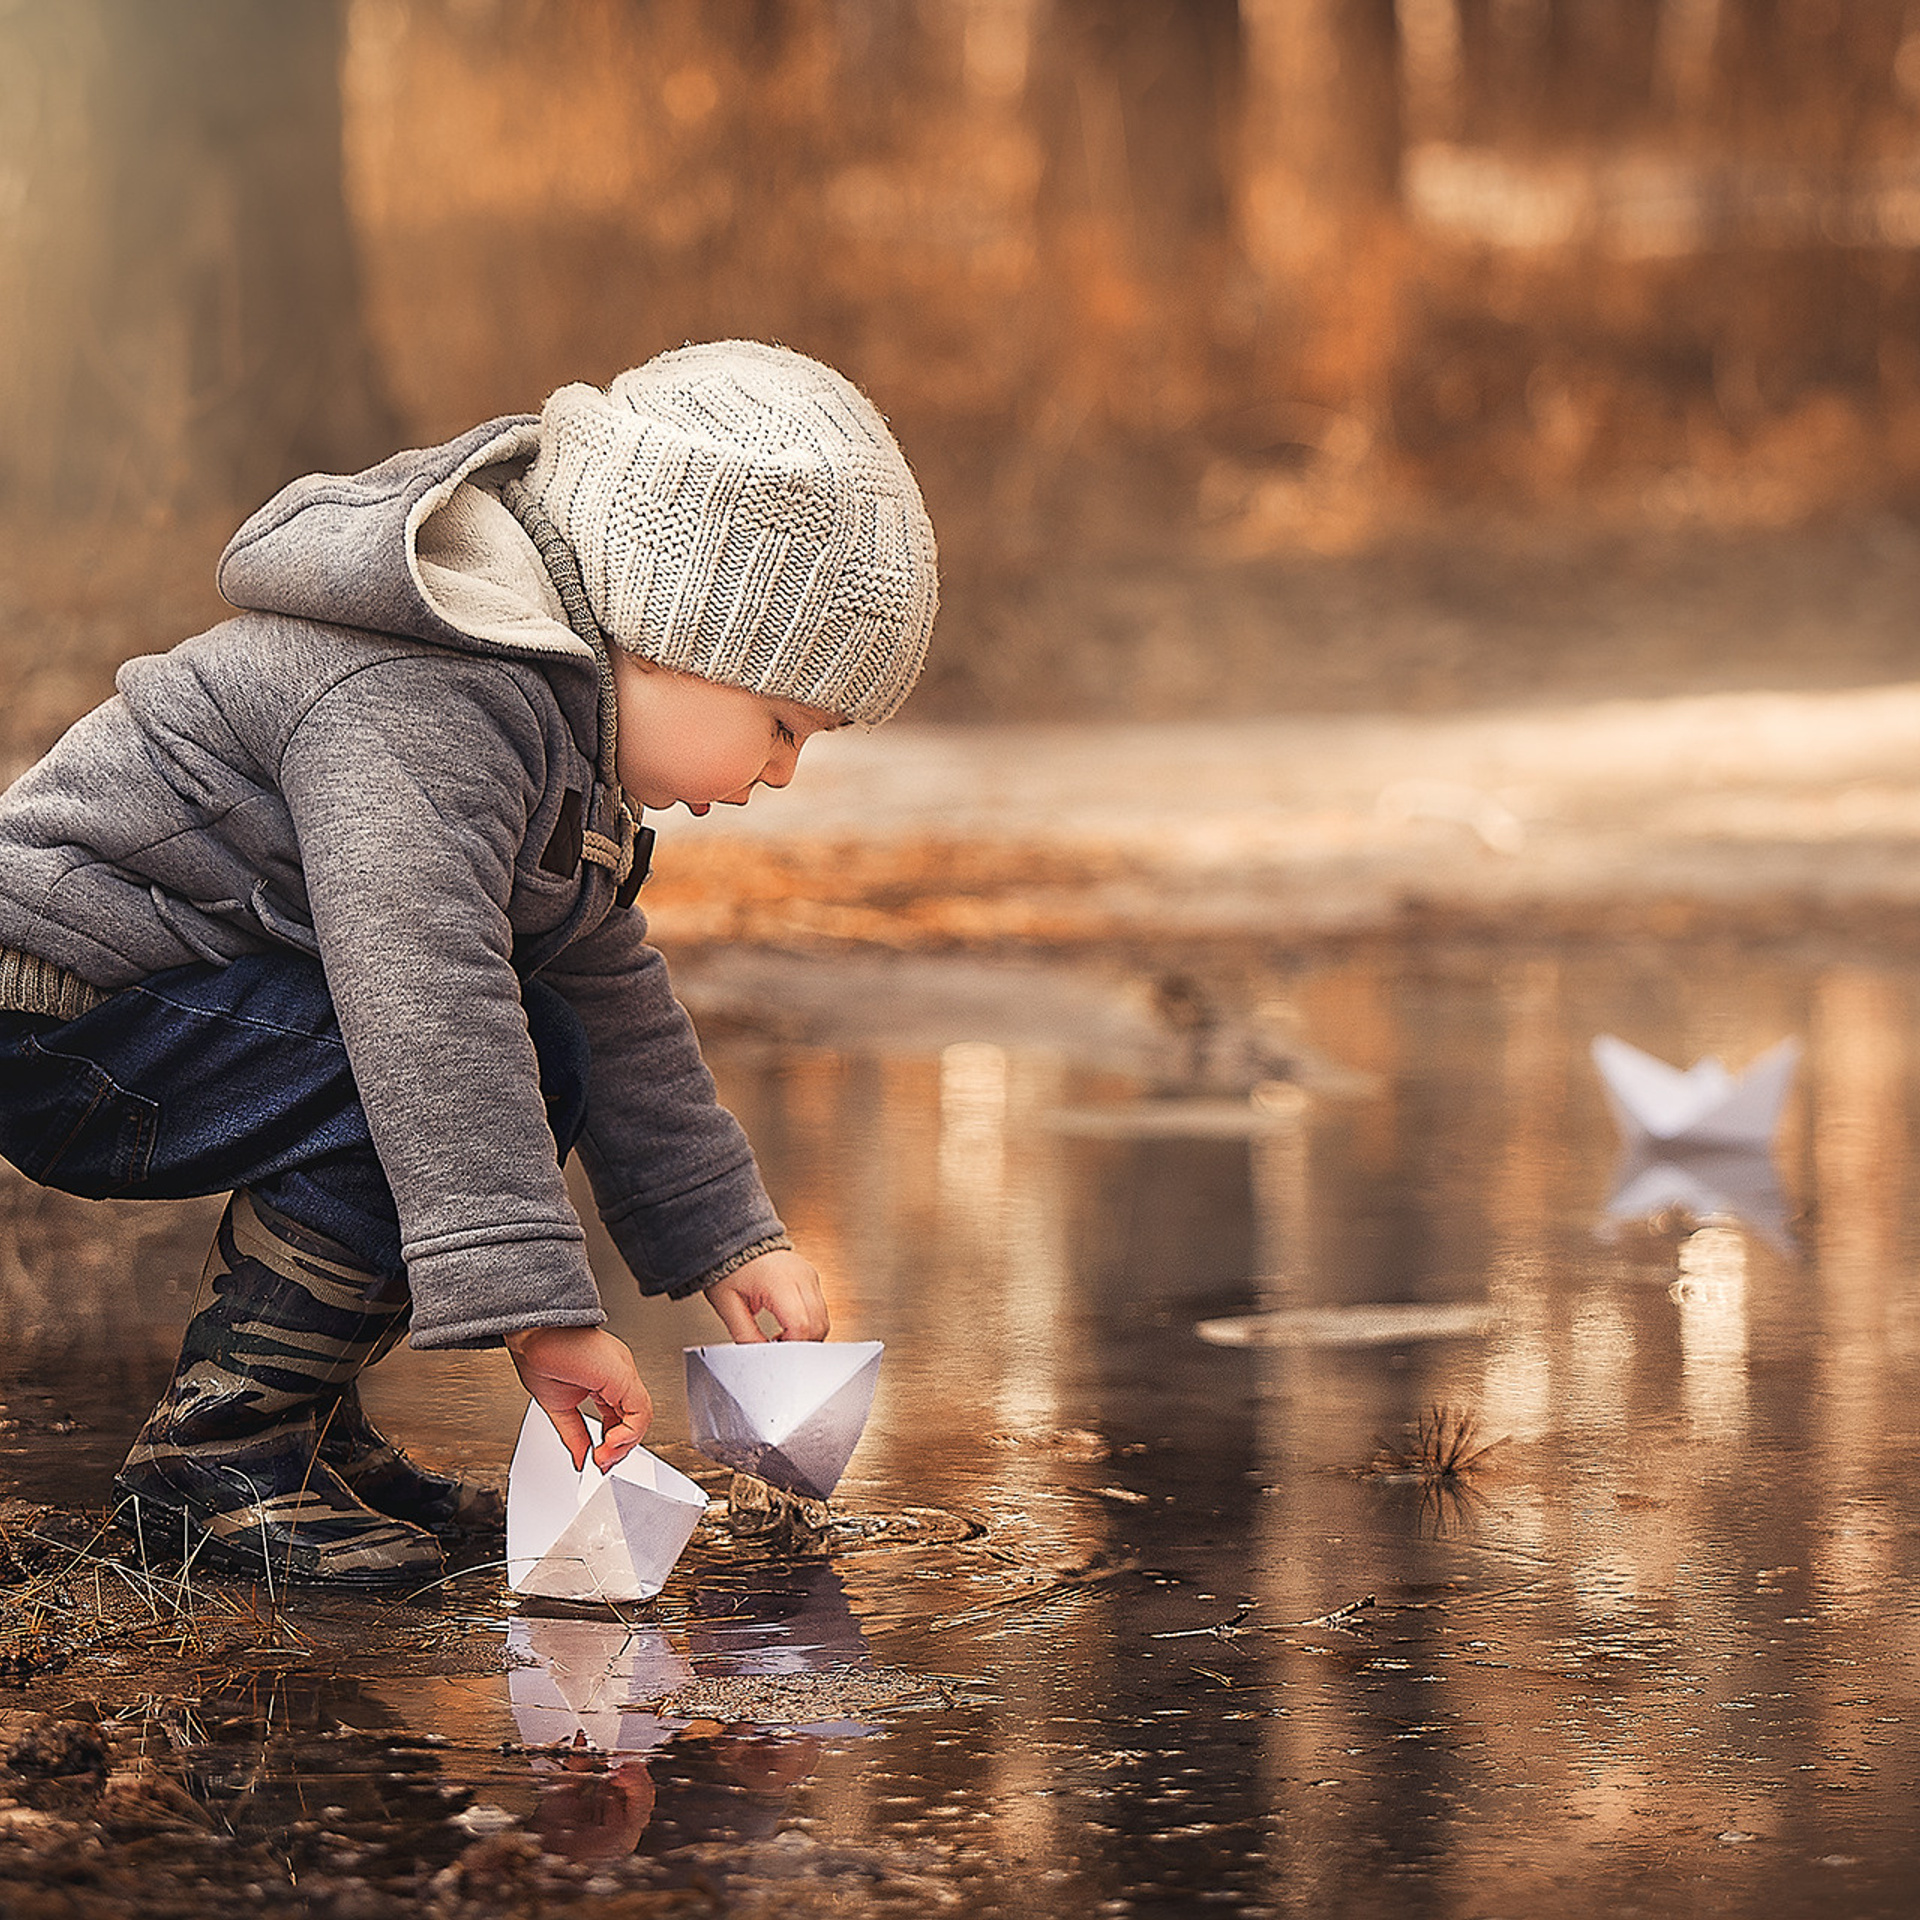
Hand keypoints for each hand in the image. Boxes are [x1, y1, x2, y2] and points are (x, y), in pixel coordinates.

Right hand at [505, 1325, 652, 1470]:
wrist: (531, 1334)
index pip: (621, 1417)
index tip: (599, 1459)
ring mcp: (624, 1373)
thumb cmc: (538, 1354)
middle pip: (635, 1419)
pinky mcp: (623, 1376)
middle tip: (602, 1462)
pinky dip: (628, 1434)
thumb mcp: (559, 1407)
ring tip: (603, 1456)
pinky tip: (610, 1444)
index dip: (613, 1442)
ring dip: (624, 1444)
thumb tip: (582, 1459)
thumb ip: (574, 1435)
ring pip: (642, 1417)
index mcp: (606, 1379)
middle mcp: (619, 1375)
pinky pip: (640, 1411)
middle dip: (620, 1447)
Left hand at [705, 1249, 829, 1343]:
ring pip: (823, 1318)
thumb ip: (745, 1334)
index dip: (791, 1346)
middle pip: (817, 1324)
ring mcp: (809, 1275)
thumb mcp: (728, 1306)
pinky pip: (820, 1308)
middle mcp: (800, 1277)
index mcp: (778, 1282)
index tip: (776, 1352)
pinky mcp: (811, 1277)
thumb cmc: (729, 1268)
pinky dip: (810, 1323)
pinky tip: (789, 1326)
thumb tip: (761, 1355)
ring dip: (808, 1335)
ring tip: (782, 1337)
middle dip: (802, 1344)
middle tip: (780, 1349)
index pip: (800, 1324)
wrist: (734, 1239)